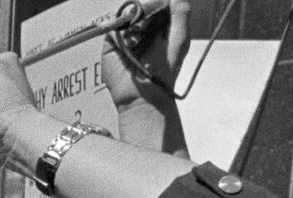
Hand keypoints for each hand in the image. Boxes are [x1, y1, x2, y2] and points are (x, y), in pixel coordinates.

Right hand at [100, 0, 190, 151]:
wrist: (144, 94)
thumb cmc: (165, 71)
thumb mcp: (180, 40)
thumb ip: (181, 15)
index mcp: (161, 28)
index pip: (159, 5)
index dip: (158, 4)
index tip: (162, 7)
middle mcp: (143, 31)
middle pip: (142, 8)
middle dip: (146, 12)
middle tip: (147, 25)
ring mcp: (126, 37)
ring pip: (127, 16)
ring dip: (134, 22)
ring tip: (138, 37)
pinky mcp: (111, 45)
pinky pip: (114, 27)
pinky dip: (122, 31)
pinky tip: (130, 43)